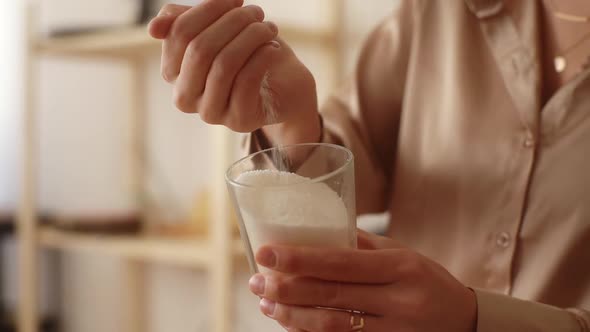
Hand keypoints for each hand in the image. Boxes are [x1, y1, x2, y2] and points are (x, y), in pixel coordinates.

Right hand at [148, 1, 320, 144]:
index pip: (179, 33)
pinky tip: (272, 48)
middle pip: (200, 49)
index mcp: (173, 72)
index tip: (236, 0)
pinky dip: (262, 58)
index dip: (208, 9)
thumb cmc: (247, 54)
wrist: (283, 86)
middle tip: (256, 12)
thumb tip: (153, 28)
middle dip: (232, 22)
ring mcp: (210, 112)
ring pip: (223, 65)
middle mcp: (185, 97)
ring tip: (268, 28)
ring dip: (250, 38)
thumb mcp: (216, 31)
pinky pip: (246, 82)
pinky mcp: (238, 121)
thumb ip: (183, 22)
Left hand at [248, 230, 476, 331]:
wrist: (465, 323)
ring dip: (293, 316)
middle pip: (330, 296)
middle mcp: (398, 300)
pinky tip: (290, 325)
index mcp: (401, 266)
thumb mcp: (403, 254)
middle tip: (256, 281)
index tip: (266, 253)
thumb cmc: (427, 280)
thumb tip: (315, 234)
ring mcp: (394, 331)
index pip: (341, 262)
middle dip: (286, 289)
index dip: (300, 259)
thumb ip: (362, 247)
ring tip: (267, 304)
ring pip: (331, 327)